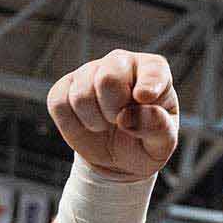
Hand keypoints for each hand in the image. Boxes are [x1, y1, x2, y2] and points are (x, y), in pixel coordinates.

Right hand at [47, 50, 178, 180]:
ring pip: (81, 95)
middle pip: (108, 79)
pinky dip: (74, 125)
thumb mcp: (163, 144)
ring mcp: (90, 72)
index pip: (152, 69)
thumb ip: (157, 128)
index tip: (143, 99)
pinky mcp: (65, 87)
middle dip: (114, 111)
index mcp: (153, 70)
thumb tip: (129, 117)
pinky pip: (60, 104)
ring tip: (107, 125)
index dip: (148, 85)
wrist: (119, 160)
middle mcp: (120, 62)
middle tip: (122, 123)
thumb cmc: (146, 143)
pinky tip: (89, 125)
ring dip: (95, 122)